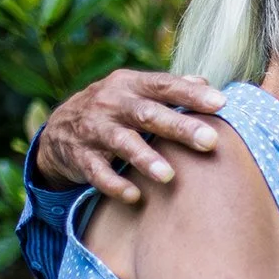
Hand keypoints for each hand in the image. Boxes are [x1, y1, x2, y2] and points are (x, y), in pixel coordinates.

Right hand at [34, 69, 228, 202]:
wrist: (58, 131)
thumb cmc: (113, 110)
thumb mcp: (135, 92)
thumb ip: (168, 89)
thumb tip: (206, 82)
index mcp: (130, 85)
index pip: (163, 85)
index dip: (191, 93)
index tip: (221, 103)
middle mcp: (111, 104)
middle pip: (148, 114)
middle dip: (179, 127)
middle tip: (210, 141)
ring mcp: (94, 130)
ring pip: (122, 143)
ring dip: (145, 158)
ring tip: (169, 175)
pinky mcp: (80, 157)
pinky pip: (97, 173)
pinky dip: (114, 185)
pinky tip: (134, 196)